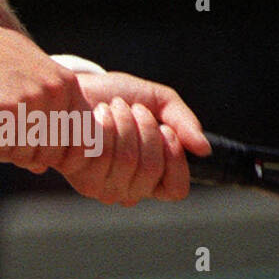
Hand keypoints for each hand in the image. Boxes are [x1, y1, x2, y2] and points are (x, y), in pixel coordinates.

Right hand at [0, 13, 94, 174]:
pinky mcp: (6, 107)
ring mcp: (32, 100)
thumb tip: (41, 169)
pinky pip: (0, 148)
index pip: (82, 138)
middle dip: (25, 155)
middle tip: (3, 143)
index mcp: (68, 84)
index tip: (35, 152)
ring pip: (24, 154)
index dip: (60, 154)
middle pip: (51, 153)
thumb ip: (40, 121)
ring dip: (2, 152)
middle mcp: (55, 92)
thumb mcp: (26, 83)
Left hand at [54, 72, 210, 205]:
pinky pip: (103, 153)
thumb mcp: (157, 101)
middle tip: (135, 108)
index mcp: (152, 179)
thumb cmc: (117, 97)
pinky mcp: (81, 174)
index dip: (175, 157)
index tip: (166, 128)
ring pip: (129, 160)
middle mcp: (129, 190)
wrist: (74, 88)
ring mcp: (104, 186)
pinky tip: (97, 113)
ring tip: (114, 107)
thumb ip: (183, 121)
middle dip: (147, 129)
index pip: (177, 189)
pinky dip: (105, 124)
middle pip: (153, 169)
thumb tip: (204, 149)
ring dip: (125, 123)